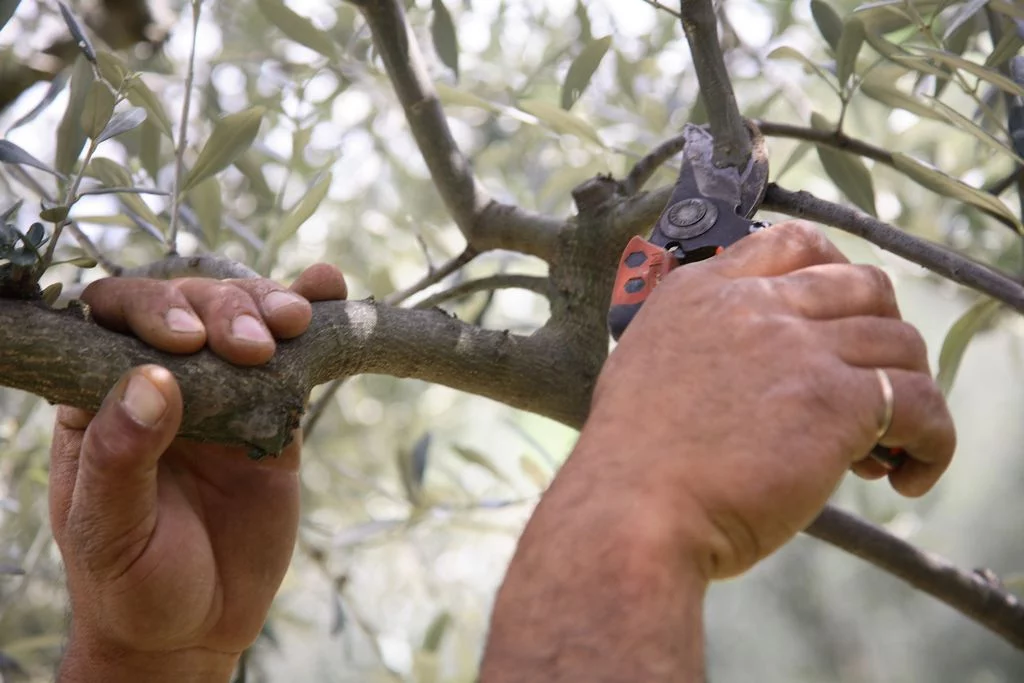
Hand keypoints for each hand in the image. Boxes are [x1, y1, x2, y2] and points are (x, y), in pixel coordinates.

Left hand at [49, 265, 346, 681]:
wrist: (197, 627)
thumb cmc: (133, 583)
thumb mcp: (110, 529)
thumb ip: (120, 455)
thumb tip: (154, 380)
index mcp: (103, 398)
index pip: (114, 320)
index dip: (148, 310)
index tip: (186, 339)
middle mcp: (164, 382)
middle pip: (187, 306)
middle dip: (222, 309)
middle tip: (253, 345)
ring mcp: (224, 393)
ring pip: (242, 318)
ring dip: (267, 305)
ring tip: (294, 321)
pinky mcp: (276, 413)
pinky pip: (294, 358)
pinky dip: (315, 316)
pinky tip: (328, 288)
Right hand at [582, 221, 955, 579]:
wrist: (632, 509)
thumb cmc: (630, 463)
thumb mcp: (644, 368)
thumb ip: (696, 344)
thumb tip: (744, 371)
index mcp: (702, 292)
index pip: (793, 242)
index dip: (836, 271)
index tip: (847, 313)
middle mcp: (753, 305)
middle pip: (863, 284)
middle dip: (884, 331)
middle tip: (873, 382)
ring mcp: (796, 346)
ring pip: (900, 343)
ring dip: (908, 390)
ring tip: (886, 444)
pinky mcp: (833, 400)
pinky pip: (921, 404)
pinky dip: (932, 439)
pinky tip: (910, 471)